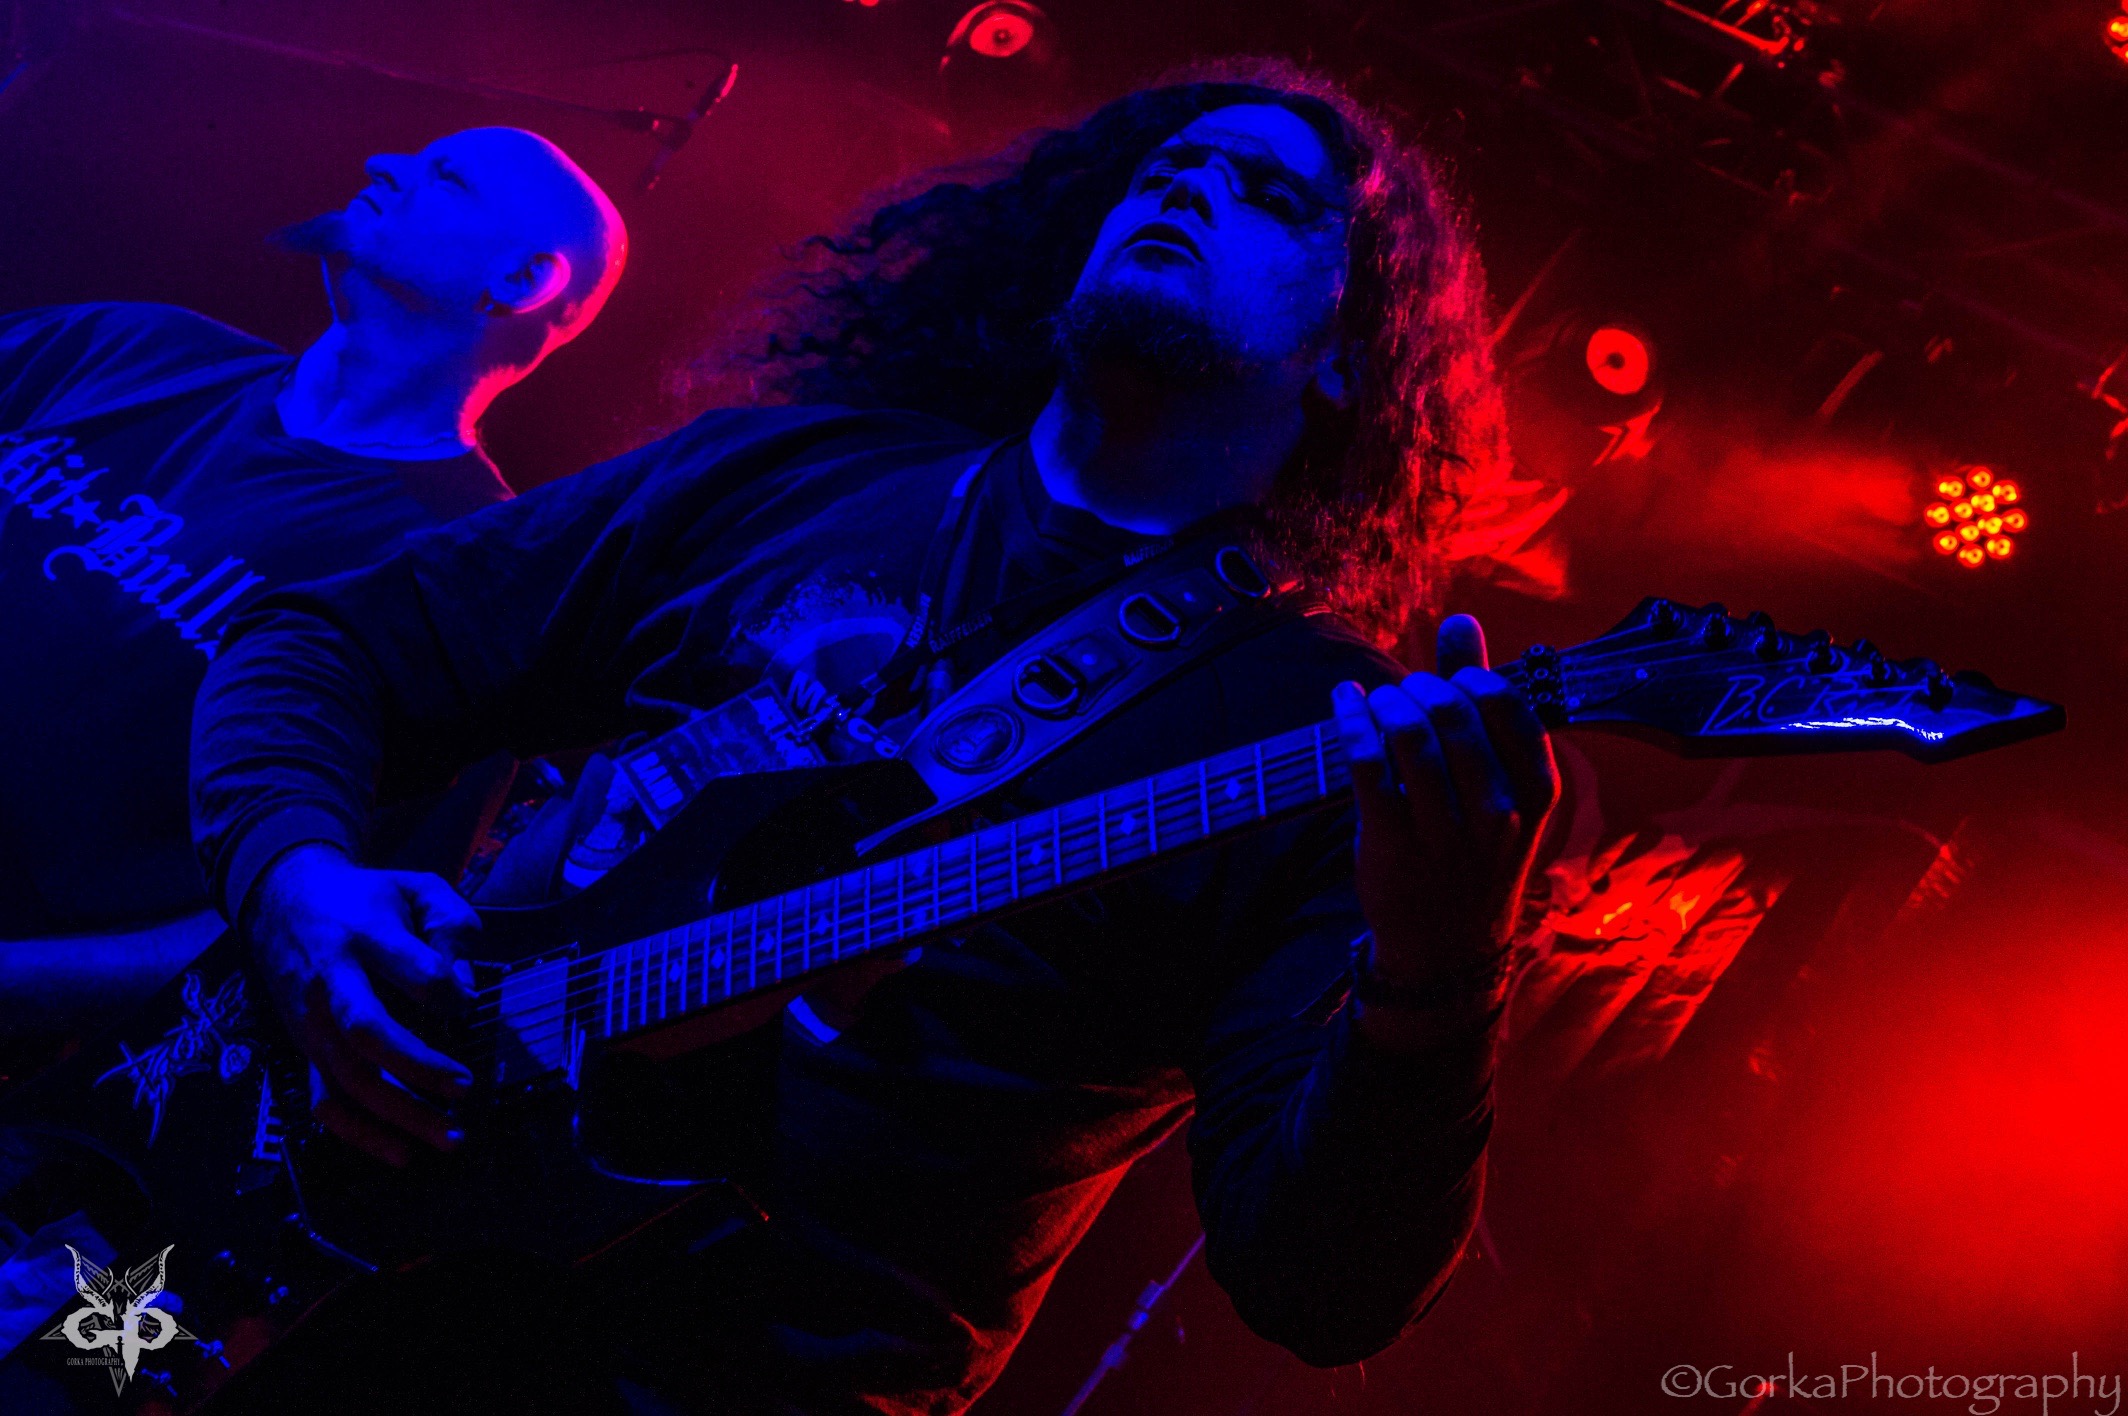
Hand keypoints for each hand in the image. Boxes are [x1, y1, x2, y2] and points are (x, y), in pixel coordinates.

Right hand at [248, 843, 478, 1164]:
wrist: (281, 902)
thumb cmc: (364, 898)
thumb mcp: (414, 886)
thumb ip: (452, 920)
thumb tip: (466, 987)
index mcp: (366, 933)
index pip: (414, 969)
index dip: (448, 992)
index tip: (467, 1006)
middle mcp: (333, 981)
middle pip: (369, 1032)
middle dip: (419, 1067)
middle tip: (465, 1088)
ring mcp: (312, 1022)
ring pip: (349, 1079)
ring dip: (400, 1114)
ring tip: (448, 1136)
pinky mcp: (303, 1050)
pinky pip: (325, 1102)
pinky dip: (361, 1134)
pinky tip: (401, 1152)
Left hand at [1331, 614, 1558, 1022]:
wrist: (1447, 949)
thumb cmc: (1473, 851)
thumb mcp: (1498, 787)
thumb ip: (1481, 700)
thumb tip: (1461, 621)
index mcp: (1536, 794)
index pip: (1509, 706)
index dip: (1471, 676)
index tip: (1447, 680)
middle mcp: (1498, 814)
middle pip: (1452, 715)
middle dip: (1419, 686)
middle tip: (1404, 692)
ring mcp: (1445, 834)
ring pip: (1409, 737)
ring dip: (1383, 702)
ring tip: (1376, 702)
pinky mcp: (1393, 845)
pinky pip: (1368, 765)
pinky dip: (1350, 721)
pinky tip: (1344, 705)